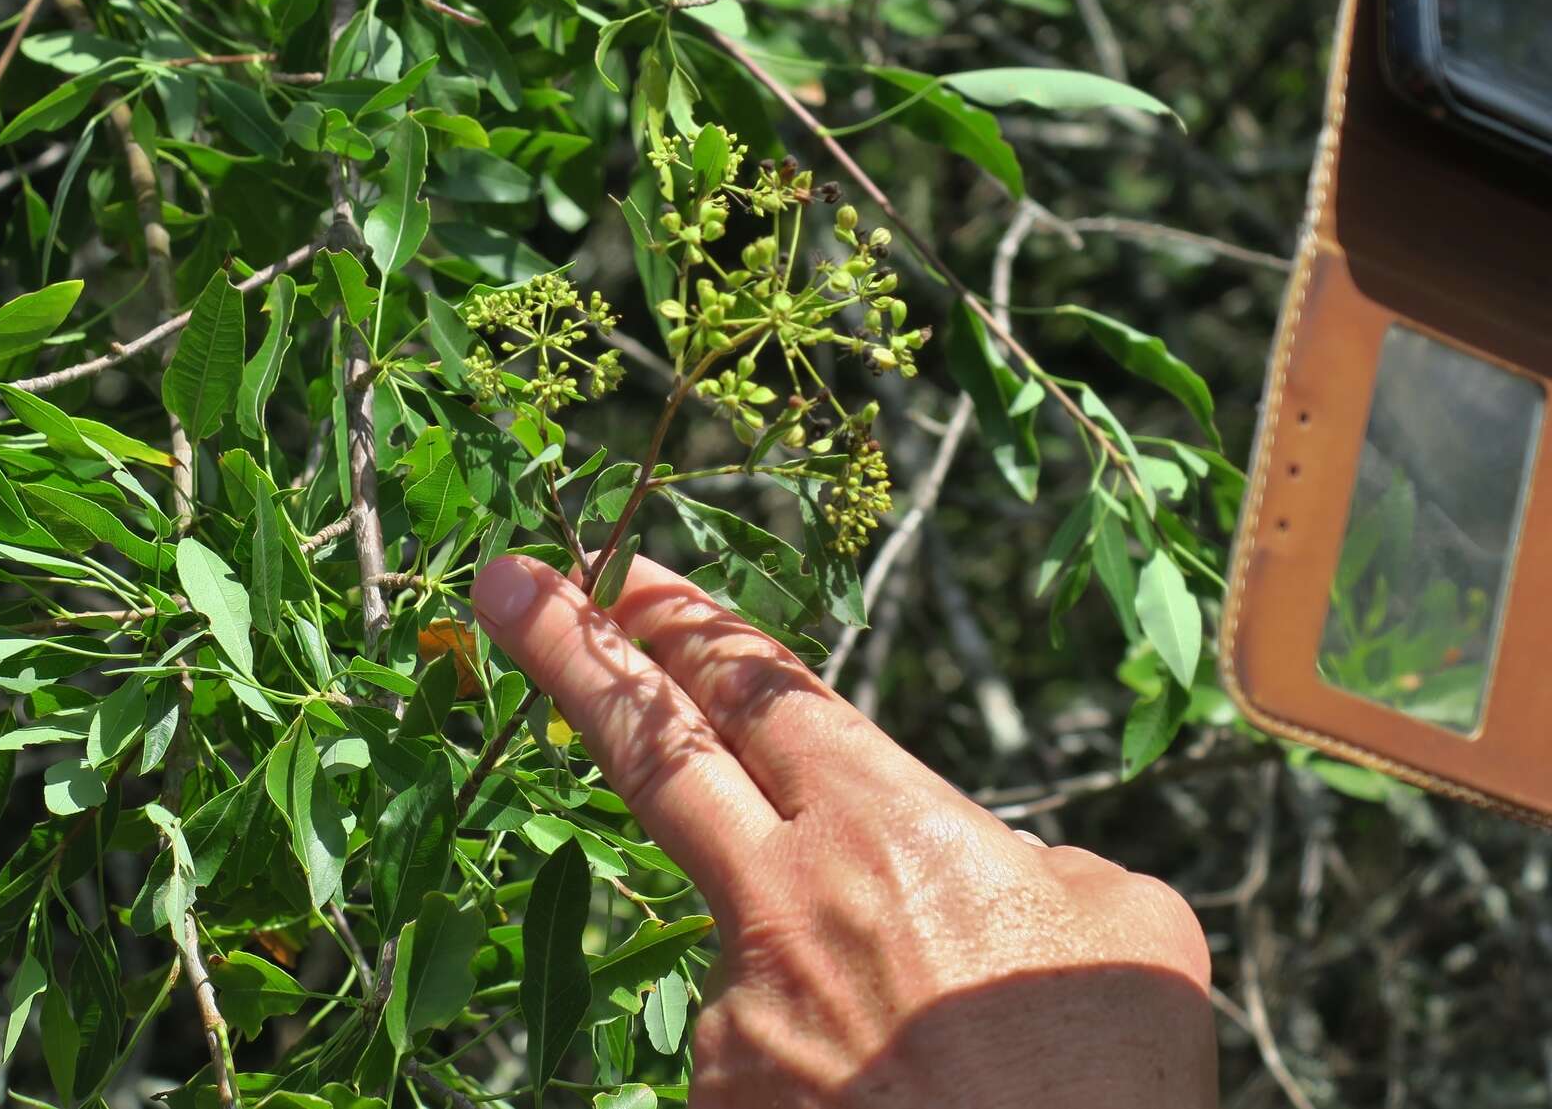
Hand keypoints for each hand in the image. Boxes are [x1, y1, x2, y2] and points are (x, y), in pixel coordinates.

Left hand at [472, 554, 1215, 1108]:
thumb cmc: (1104, 1083)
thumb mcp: (1126, 930)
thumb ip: (1040, 864)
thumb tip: (1004, 870)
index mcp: (884, 827)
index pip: (758, 688)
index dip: (689, 623)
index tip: (629, 575)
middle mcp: (781, 899)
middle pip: (651, 746)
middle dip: (570, 650)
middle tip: (506, 583)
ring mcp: (733, 1004)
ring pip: (743, 933)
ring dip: (811, 964)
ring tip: (927, 1048)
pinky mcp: (712, 1096)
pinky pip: (760, 1046)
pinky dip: (819, 1056)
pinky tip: (898, 1093)